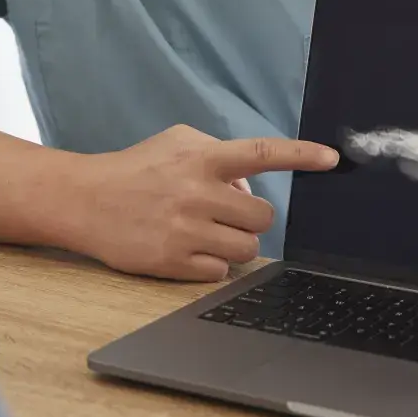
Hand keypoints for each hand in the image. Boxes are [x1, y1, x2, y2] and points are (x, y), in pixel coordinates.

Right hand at [65, 124, 338, 280]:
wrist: (85, 199)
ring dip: (234, 244)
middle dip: (249, 218)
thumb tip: (249, 188)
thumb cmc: (136, 169)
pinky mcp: (173, 261)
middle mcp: (197, 191)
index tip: (332, 159)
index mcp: (201, 157)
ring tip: (206, 233)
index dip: (301, 155)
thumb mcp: (176, 144)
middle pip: (264, 216)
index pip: (261, 153)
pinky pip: (220, 272)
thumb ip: (218, 155)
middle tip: (224, 214)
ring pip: (247, 249)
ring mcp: (186, 229)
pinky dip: (210, 265)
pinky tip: (187, 250)